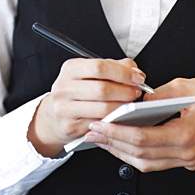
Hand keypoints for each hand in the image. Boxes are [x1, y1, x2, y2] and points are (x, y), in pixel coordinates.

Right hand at [29, 58, 146, 157]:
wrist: (56, 115)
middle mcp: (64, 87)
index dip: (122, 72)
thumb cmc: (79, 92)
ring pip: (103, 109)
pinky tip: (118, 117)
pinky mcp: (70, 127)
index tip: (137, 78)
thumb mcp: (93, 73)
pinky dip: (113, 121)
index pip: (99, 67)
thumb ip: (115, 68)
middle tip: (136, 92)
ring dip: (122, 107)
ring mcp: (64, 108)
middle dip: (125, 91)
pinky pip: (100, 124)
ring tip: (129, 104)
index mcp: (71, 69)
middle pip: (102, 89)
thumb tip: (135, 72)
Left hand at [80, 78, 194, 171]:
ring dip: (122, 152)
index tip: (99, 125)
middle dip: (113, 144)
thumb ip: (154, 97)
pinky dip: (138, 154)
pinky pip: (158, 162)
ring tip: (103, 140)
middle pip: (141, 155)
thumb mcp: (184, 86)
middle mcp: (188, 152)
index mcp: (186, 134)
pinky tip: (125, 143)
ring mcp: (189, 159)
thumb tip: (132, 103)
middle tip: (92, 133)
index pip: (142, 138)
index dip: (116, 133)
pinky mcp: (190, 159)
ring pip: (147, 163)